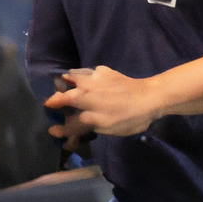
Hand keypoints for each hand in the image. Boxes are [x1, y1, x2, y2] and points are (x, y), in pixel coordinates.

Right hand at [45, 67, 161, 138]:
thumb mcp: (100, 126)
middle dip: (58, 95)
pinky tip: (93, 85)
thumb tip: (53, 130)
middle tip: (60, 105)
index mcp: (80, 98)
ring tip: (73, 91)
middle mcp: (83, 83)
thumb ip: (75, 126)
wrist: (150, 97)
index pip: (58, 105)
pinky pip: (89, 72)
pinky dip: (86, 78)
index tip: (53, 124)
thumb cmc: (126, 117)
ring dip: (69, 82)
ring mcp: (95, 75)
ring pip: (74, 74)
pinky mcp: (106, 71)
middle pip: (62, 86)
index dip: (54, 116)